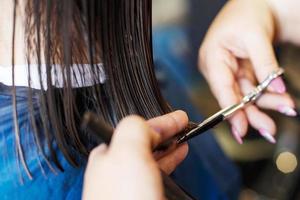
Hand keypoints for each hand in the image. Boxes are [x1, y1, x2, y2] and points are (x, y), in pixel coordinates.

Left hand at [82, 111, 188, 199]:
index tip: (180, 117)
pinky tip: (178, 160)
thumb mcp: (127, 153)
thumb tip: (150, 126)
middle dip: (167, 133)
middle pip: (146, 142)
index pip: (138, 129)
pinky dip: (171, 163)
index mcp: (108, 154)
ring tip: (185, 143)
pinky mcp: (143, 196)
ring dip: (170, 147)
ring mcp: (130, 184)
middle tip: (185, 127)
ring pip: (154, 158)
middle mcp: (117, 168)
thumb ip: (135, 128)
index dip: (162, 121)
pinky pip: (159, 173)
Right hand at [199, 0, 296, 143]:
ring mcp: (229, 71)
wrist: (257, 3)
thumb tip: (275, 88)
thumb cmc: (248, 13)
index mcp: (212, 57)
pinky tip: (281, 101)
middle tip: (270, 130)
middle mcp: (217, 68)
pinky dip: (267, 95)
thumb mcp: (256, 36)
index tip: (240, 129)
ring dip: (265, 104)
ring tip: (286, 108)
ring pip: (245, 95)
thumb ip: (264, 63)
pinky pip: (252, 88)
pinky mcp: (240, 72)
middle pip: (233, 96)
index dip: (230, 110)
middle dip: (252, 113)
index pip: (220, 87)